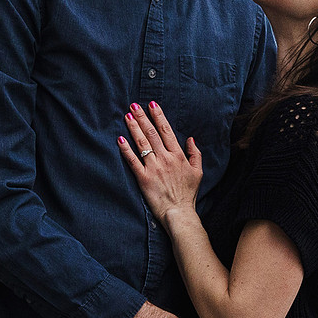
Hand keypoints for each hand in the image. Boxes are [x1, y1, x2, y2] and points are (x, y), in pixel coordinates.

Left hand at [118, 101, 202, 225]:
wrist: (179, 212)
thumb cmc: (188, 193)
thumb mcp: (198, 172)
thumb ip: (195, 154)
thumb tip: (190, 139)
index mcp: (178, 156)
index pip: (166, 131)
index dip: (159, 116)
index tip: (152, 104)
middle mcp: (165, 159)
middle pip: (152, 134)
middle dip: (143, 117)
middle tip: (134, 105)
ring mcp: (153, 168)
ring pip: (142, 144)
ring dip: (134, 128)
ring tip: (127, 116)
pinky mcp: (143, 179)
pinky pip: (132, 161)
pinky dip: (126, 150)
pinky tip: (120, 139)